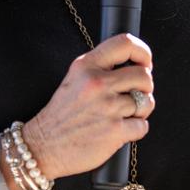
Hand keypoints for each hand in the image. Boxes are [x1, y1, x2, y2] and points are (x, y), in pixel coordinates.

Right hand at [23, 33, 154, 179]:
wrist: (43, 146)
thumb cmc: (62, 115)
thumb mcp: (74, 79)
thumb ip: (100, 68)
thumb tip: (137, 66)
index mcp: (86, 66)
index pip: (125, 43)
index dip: (143, 52)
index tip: (145, 63)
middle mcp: (97, 83)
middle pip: (144, 75)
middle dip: (145, 87)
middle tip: (134, 96)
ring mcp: (107, 107)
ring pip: (146, 102)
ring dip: (140, 111)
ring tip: (124, 116)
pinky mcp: (114, 131)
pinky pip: (142, 126)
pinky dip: (135, 130)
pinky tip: (120, 131)